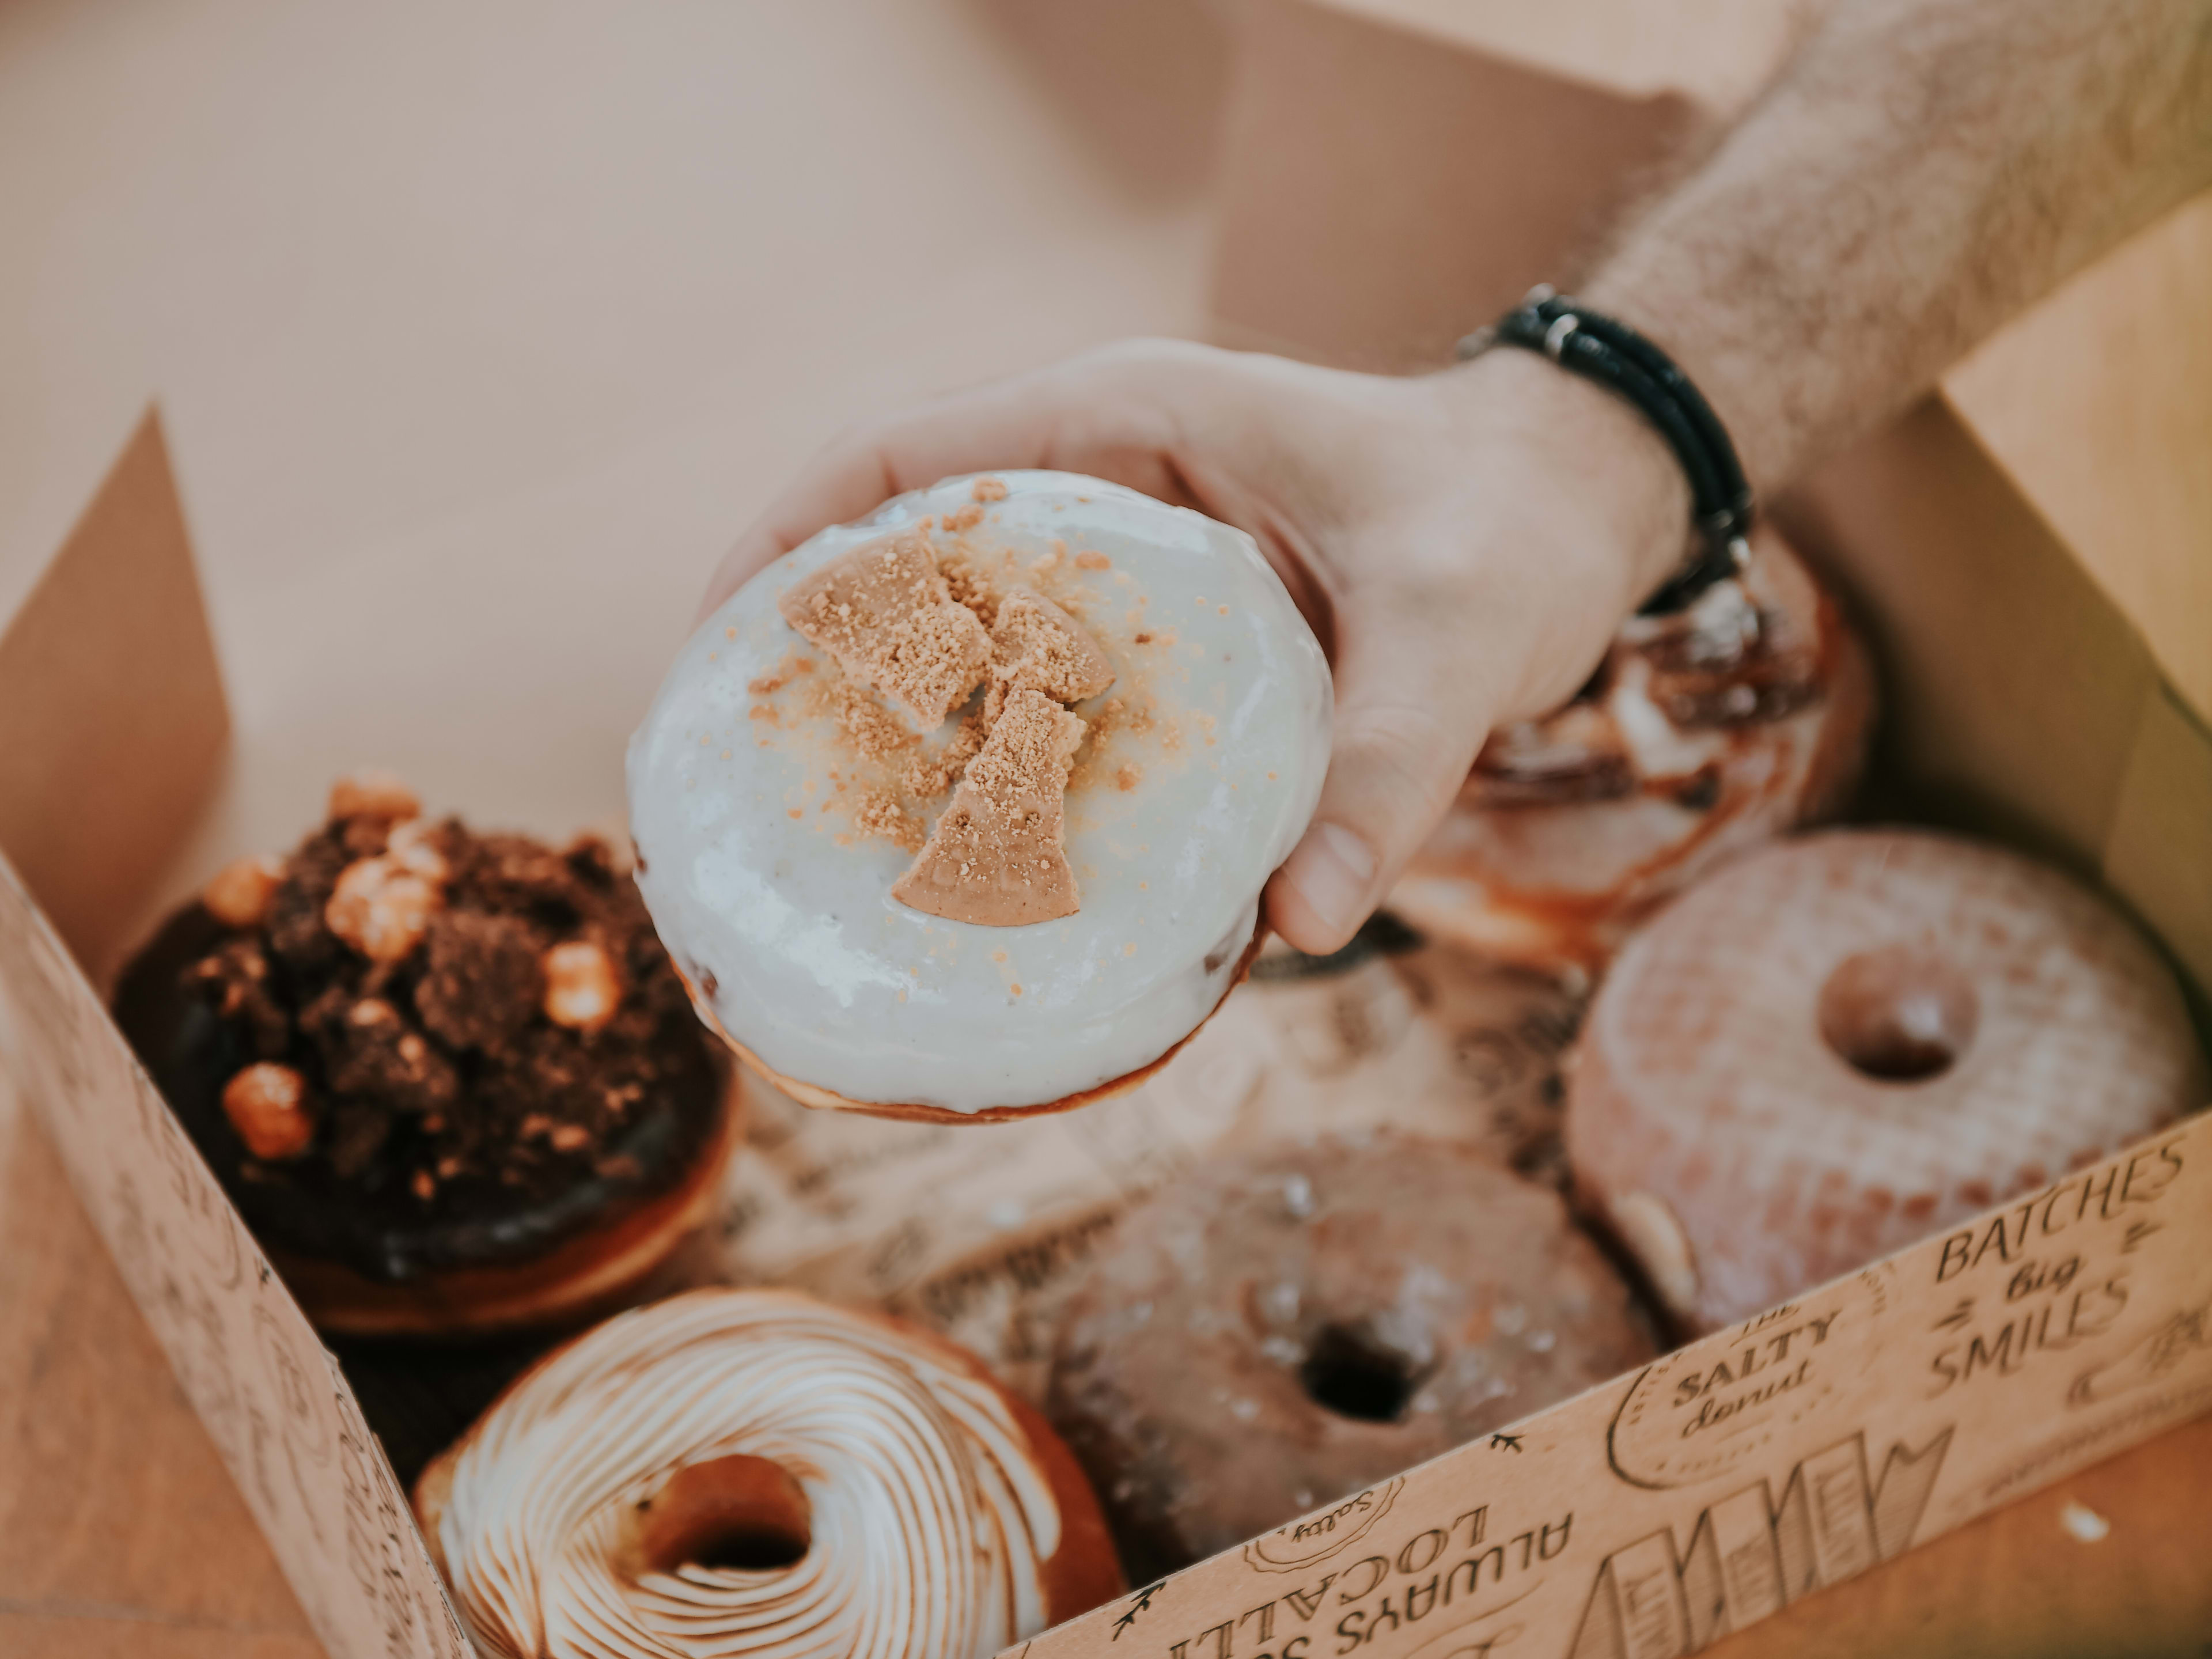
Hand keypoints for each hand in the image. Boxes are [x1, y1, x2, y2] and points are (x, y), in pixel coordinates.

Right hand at [704, 339, 1687, 953]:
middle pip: (898, 546)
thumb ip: (1389, 770)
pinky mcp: (1164, 629)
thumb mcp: (1458, 632)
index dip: (782, 543)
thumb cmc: (1514, 527)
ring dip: (888, 711)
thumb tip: (1307, 926)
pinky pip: (1037, 682)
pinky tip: (966, 856)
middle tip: (734, 779)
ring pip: (960, 622)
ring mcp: (1129, 555)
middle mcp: (1107, 479)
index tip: (711, 650)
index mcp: (1128, 421)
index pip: (899, 457)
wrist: (1579, 504)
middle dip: (809, 648)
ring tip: (817, 835)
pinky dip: (985, 752)